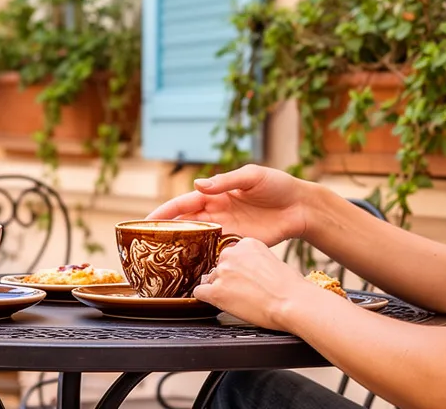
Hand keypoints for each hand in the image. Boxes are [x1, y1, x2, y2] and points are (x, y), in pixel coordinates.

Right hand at [146, 164, 310, 245]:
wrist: (301, 207)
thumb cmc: (277, 185)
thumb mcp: (252, 176)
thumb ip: (226, 182)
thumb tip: (199, 184)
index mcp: (215, 194)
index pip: (183, 204)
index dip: (164, 212)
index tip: (145, 221)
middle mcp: (216, 212)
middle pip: (185, 224)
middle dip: (165, 233)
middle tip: (145, 245)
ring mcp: (226, 229)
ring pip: (196, 240)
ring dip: (180, 248)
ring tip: (161, 260)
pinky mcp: (237, 244)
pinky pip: (215, 252)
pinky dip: (202, 259)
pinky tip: (190, 269)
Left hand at [194, 238, 317, 330]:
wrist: (292, 302)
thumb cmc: (290, 286)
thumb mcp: (273, 261)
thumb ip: (253, 261)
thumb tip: (246, 271)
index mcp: (246, 243)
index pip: (232, 255)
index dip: (238, 269)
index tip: (246, 277)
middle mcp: (231, 254)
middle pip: (219, 266)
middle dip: (228, 278)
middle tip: (243, 290)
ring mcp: (222, 272)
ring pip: (210, 279)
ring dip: (220, 289)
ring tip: (239, 299)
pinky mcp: (216, 291)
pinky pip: (200, 292)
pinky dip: (207, 298)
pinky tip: (221, 303)